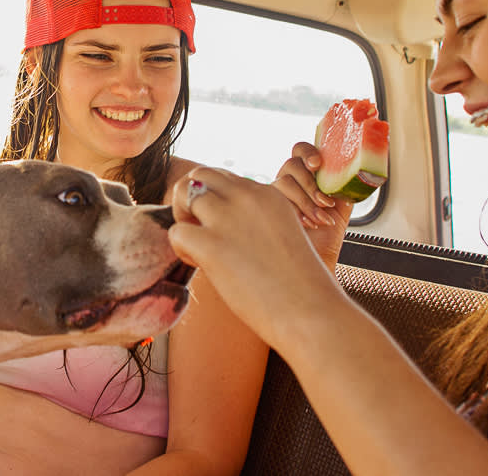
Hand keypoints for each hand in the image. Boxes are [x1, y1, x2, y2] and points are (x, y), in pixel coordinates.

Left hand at [168, 167, 345, 349]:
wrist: (310, 313)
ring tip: (196, 247)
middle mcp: (247, 197)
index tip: (223, 227)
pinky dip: (180, 247)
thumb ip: (256, 223)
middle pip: (200, 175)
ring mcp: (228, 218)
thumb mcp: (283, 237)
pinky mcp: (211, 244)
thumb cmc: (299, 287)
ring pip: (183, 193)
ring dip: (182, 218)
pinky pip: (176, 231)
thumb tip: (224, 229)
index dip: (216, 200)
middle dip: (191, 197)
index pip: (226, 179)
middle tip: (198, 228)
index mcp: (268, 194)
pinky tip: (199, 264)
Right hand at [271, 141, 352, 270]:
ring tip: (319, 219)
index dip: (307, 152)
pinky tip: (306, 224)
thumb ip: (343, 184)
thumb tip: (352, 172)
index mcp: (308, 174)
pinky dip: (295, 212)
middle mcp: (290, 180)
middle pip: (292, 164)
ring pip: (284, 182)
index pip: (301, 150)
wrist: (316, 258)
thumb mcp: (342, 205)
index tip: (317, 164)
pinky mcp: (267, 208)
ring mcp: (277, 194)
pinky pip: (276, 200)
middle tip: (324, 202)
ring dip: (305, 201)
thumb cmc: (327, 234)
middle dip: (310, 184)